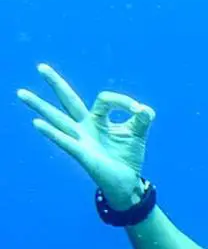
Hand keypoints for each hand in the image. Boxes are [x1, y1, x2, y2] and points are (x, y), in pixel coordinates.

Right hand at [18, 64, 156, 208]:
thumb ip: (143, 120)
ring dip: (39, 106)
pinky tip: (37, 123)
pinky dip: (51, 132)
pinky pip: (64, 141)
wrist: (127, 182)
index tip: (139, 110)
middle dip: (56, 84)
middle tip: (41, 66)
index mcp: (99, 119)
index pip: (105, 99)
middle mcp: (86, 127)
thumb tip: (145, 110)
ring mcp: (81, 139)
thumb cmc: (128, 156)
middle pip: (68, 101)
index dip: (122, 101)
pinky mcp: (82, 154)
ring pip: (57, 119)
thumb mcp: (138, 134)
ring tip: (21, 93)